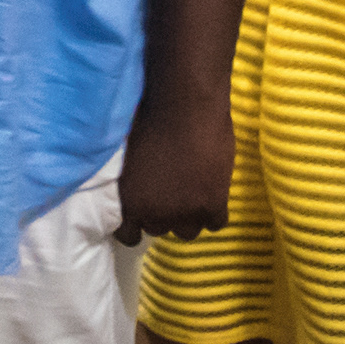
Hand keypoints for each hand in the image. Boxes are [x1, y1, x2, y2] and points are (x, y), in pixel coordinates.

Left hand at [112, 82, 233, 244]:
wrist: (185, 107)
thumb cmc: (150, 121)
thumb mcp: (128, 161)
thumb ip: (133, 186)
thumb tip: (137, 194)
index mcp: (131, 203)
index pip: (129, 236)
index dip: (137, 224)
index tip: (143, 212)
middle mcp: (156, 215)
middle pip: (159, 229)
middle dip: (162, 213)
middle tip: (169, 192)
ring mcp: (187, 213)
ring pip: (187, 231)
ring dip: (188, 215)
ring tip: (191, 193)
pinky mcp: (214, 205)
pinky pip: (216, 223)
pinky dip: (214, 211)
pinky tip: (212, 193)